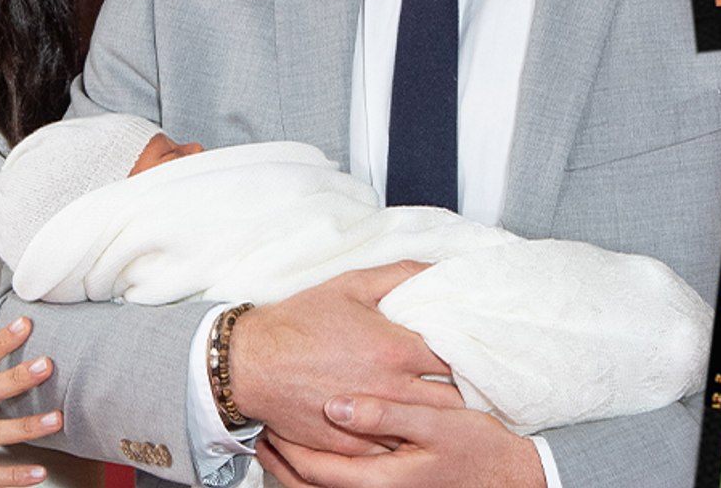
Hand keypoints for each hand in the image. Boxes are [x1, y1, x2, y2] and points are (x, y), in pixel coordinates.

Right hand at [231, 263, 462, 454]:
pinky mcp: (351, 446)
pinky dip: (403, 439)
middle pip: (451, 400)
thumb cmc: (298, 323)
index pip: (457, 358)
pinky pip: (394, 450)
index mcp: (395, 349)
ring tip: (440, 407)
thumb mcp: (352, 285)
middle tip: (462, 382)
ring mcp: (371, 422)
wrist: (250, 363)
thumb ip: (401, 275)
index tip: (470, 351)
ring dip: (435, 418)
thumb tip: (439, 270)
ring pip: (425, 429)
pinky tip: (406, 427)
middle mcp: (388, 389)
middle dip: (460, 390)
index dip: (468, 355)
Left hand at [257, 397, 544, 487]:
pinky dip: (318, 477)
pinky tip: (317, 455)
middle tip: (261, 430)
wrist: (509, 479)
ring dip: (294, 469)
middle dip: (280, 460)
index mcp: (378, 480)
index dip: (287, 442)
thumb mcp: (437, 425)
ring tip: (276, 443)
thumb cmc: (478, 449)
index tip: (269, 416)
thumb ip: (385, 414)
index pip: (313, 467)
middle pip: (306, 485)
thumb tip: (336, 406)